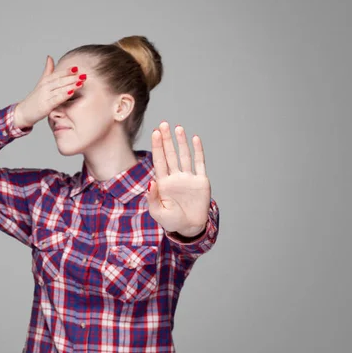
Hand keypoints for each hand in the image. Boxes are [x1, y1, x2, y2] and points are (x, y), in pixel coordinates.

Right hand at [14, 56, 85, 127]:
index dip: (67, 71)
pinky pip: (56, 100)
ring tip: (81, 82)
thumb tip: (50, 57)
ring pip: (59, 89)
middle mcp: (44, 87)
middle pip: (60, 81)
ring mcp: (44, 96)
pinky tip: (71, 93)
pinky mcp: (45, 106)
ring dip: (70, 85)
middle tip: (84, 75)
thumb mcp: (41, 83)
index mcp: (45, 81)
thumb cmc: (35, 98)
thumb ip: (47, 70)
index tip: (77, 68)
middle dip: (72, 78)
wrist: (23, 112)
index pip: (57, 74)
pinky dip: (63, 96)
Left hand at [145, 122, 210, 236]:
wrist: (189, 228)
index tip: (155, 133)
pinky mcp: (201, 181)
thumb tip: (151, 181)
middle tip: (163, 124)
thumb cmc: (171, 221)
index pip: (159, 160)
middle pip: (170, 154)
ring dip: (181, 142)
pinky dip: (198, 151)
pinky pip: (199, 163)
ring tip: (177, 128)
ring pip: (184, 156)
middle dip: (166, 140)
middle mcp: (175, 176)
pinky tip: (195, 139)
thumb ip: (152, 198)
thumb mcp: (157, 212)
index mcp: (163, 182)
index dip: (157, 147)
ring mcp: (188, 178)